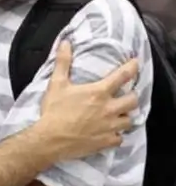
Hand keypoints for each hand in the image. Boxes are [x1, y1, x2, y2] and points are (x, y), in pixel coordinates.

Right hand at [38, 41, 138, 160]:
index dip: (132, 67)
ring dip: (124, 116)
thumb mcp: (57, 84)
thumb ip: (63, 62)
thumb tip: (65, 43)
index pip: (122, 76)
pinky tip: (110, 133)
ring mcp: (109, 126)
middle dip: (131, 96)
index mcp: (98, 92)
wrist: (50, 139)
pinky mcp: (106, 141)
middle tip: (125, 96)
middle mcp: (109, 108)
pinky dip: (116, 135)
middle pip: (133, 100)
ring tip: (118, 115)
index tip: (136, 63)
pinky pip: (120, 138)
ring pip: (129, 120)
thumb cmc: (54, 111)